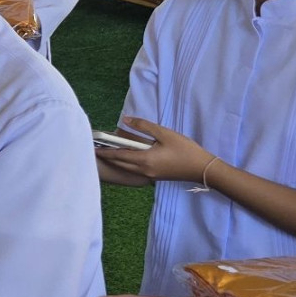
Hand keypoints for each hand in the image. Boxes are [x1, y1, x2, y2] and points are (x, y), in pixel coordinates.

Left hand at [98, 117, 214, 185]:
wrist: (202, 168)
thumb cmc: (185, 150)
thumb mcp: (164, 133)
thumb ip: (143, 126)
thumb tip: (125, 120)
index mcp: (144, 160)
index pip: (118, 155)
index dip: (105, 151)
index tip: (93, 148)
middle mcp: (143, 170)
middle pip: (120, 164)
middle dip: (108, 157)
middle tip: (97, 149)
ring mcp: (149, 176)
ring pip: (127, 168)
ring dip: (117, 161)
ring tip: (108, 152)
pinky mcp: (155, 177)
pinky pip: (135, 171)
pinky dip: (127, 164)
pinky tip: (127, 157)